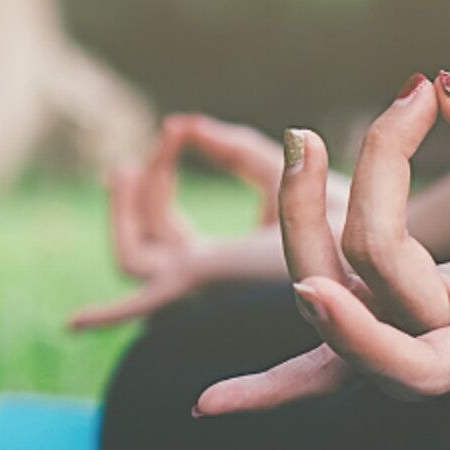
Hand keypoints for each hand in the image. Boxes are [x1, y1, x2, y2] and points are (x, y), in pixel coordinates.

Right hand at [68, 114, 346, 331]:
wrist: (374, 229)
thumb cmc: (344, 209)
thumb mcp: (278, 168)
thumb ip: (231, 148)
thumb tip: (182, 123)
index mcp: (225, 258)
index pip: (168, 226)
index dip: (160, 177)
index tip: (176, 131)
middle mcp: (210, 278)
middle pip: (147, 238)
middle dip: (133, 197)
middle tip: (131, 161)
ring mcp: (202, 283)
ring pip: (134, 254)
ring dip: (125, 210)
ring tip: (128, 170)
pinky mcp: (201, 281)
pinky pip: (142, 296)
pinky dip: (108, 314)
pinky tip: (76, 325)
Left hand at [196, 72, 449, 414]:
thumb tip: (444, 89)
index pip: (421, 366)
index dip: (362, 338)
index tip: (316, 289)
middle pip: (359, 308)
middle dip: (321, 221)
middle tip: (321, 135)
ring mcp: (435, 343)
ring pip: (338, 304)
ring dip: (301, 226)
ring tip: (301, 142)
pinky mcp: (418, 322)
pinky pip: (340, 352)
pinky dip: (279, 381)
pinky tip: (211, 405)